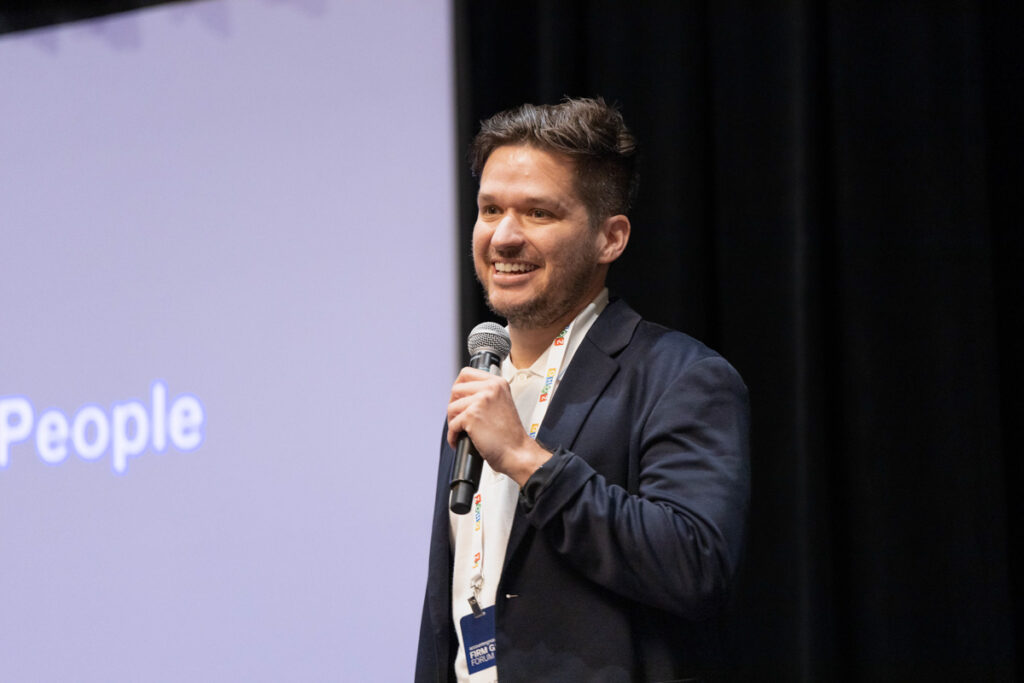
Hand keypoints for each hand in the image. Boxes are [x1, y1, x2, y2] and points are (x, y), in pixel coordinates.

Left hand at [446, 367, 551, 485]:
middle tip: (458, 418)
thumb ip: (487, 394)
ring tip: (460, 431)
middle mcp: (490, 388)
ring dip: (453, 421)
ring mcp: (481, 400)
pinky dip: (452, 436)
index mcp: (498, 383)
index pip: (466, 373)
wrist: (518, 452)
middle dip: (454, 405)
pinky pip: (452, 424)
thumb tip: (463, 395)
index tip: (458, 398)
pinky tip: (458, 440)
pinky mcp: (472, 415)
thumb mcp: (503, 404)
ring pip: (451, 407)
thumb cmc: (510, 435)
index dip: (458, 386)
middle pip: (456, 389)